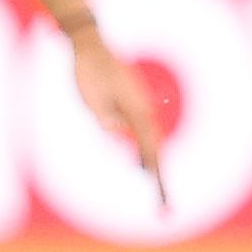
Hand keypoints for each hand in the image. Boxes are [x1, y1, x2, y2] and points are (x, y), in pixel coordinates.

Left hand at [67, 17, 166, 190]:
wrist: (90, 47)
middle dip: (159, 174)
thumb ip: (104, 117)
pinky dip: (144, 148)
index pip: (151, 149)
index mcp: (138, 111)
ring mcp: (140, 106)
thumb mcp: (90, 99)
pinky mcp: (133, 103)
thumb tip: (116, 133)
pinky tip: (140, 161)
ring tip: (156, 186)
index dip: (157, 174)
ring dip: (152, 162)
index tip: (160, 193)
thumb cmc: (87, 74)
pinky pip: (142, 131)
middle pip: (155, 148)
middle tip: (163, 204)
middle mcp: (144, 110)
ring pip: (150, 140)